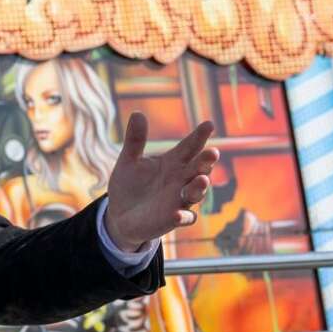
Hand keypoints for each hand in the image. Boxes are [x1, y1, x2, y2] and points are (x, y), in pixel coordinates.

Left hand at [102, 114, 217, 252]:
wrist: (120, 215)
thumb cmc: (129, 185)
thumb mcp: (128, 161)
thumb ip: (135, 140)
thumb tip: (137, 113)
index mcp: (173, 162)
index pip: (189, 147)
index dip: (199, 136)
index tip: (208, 124)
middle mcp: (181, 180)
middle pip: (198, 168)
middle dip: (206, 161)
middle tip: (212, 152)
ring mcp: (179, 199)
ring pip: (197, 192)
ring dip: (200, 186)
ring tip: (202, 179)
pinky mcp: (173, 219)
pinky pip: (184, 218)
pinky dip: (182, 216)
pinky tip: (176, 213)